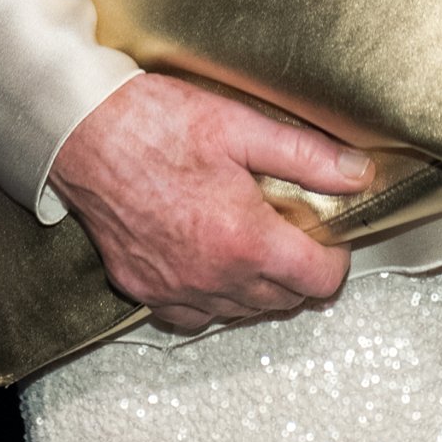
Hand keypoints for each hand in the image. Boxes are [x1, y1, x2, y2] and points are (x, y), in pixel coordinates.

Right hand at [46, 72, 373, 331]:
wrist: (82, 132)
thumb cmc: (155, 124)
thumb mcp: (243, 127)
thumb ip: (309, 156)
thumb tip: (359, 174)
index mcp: (244, 240)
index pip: (319, 280)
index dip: (335, 258)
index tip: (328, 235)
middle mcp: (211, 277)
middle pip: (284, 301)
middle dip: (300, 270)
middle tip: (292, 229)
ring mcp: (173, 289)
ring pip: (241, 313)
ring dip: (259, 286)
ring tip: (253, 240)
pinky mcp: (141, 289)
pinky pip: (193, 317)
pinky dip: (212, 298)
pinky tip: (212, 262)